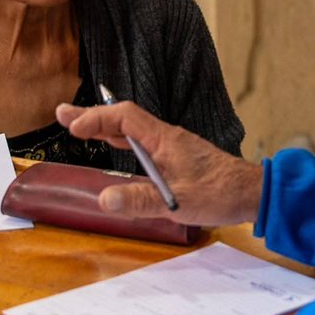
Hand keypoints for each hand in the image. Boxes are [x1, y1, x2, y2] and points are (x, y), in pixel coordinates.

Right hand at [55, 101, 263, 226]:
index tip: (73, 127)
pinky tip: (114, 147)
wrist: (252, 193)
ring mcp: (172, 146)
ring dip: (105, 127)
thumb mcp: (178, 201)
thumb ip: (141, 200)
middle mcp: (167, 137)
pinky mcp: (177, 157)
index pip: (125, 118)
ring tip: (78, 127)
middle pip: (124, 119)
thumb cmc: (220, 194)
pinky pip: (142, 142)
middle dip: (93, 116)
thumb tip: (104, 198)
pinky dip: (121, 140)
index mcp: (166, 139)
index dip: (97, 119)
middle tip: (62, 114)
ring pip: (133, 130)